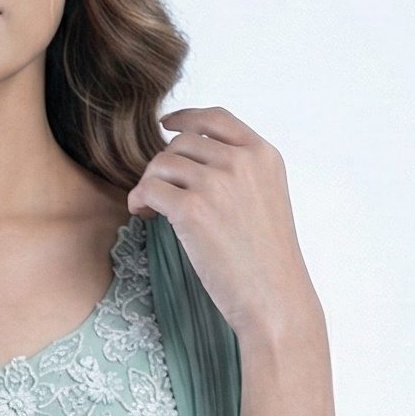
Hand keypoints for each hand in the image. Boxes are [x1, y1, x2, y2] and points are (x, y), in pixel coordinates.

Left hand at [125, 106, 324, 345]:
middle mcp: (241, 161)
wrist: (274, 297)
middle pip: (181, 143)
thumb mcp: (267, 199)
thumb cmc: (267, 260)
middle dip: (165, 166)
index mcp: (263, 155)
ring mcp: (217, 183)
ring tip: (152, 209)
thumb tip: (192, 162)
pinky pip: (149, 188)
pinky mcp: (193, 209)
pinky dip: (140, 200)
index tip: (166, 124)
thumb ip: (240, 173)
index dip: (185, 118)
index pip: (215, 118)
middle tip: (160, 194)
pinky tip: (145, 215)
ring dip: (149, 184)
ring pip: (161, 163)